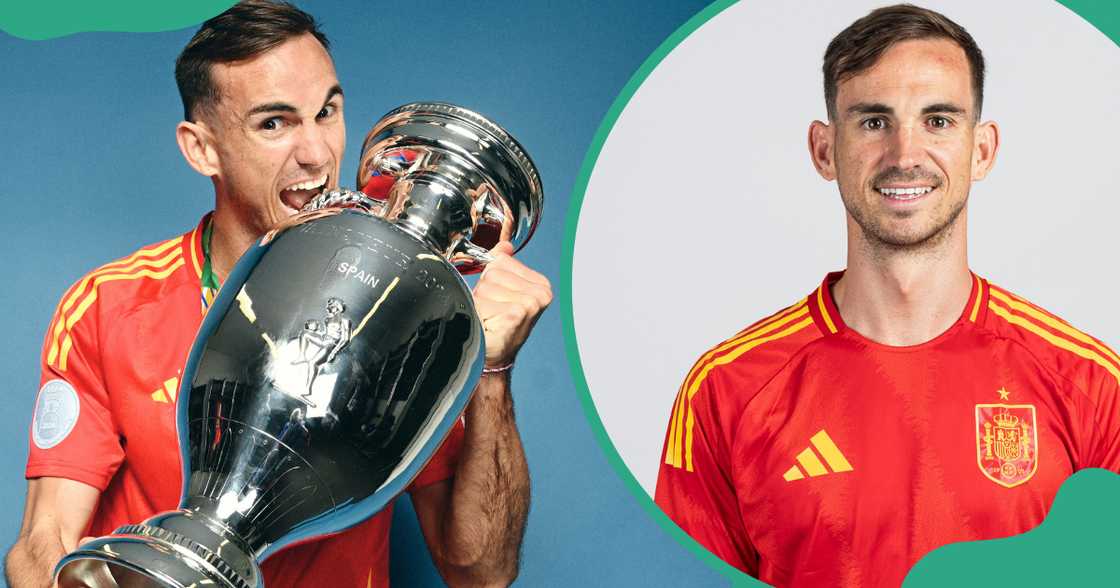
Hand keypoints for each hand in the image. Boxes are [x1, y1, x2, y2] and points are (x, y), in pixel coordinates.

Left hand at [472, 242, 551, 367]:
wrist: (495, 355)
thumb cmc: (499, 324)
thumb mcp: (504, 289)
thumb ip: (504, 264)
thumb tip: (505, 246)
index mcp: (541, 284)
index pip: (502, 260)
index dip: (492, 278)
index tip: (499, 297)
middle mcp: (540, 292)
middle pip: (493, 273)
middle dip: (485, 291)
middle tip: (493, 310)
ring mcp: (529, 303)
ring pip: (486, 287)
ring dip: (481, 303)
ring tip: (490, 317)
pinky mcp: (515, 313)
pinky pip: (483, 302)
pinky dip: (479, 313)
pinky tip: (489, 324)